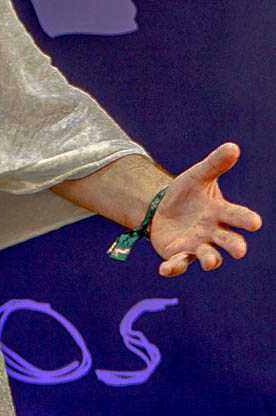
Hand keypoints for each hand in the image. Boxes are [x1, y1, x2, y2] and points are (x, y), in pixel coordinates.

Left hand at [149, 143, 261, 276]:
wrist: (162, 208)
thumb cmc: (187, 194)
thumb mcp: (197, 177)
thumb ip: (214, 164)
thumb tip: (233, 146)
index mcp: (221, 213)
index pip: (237, 216)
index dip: (246, 219)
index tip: (254, 222)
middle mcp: (214, 233)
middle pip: (229, 241)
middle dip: (234, 245)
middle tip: (240, 250)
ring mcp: (197, 245)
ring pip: (208, 256)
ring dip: (210, 259)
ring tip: (210, 262)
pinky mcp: (179, 254)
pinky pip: (178, 264)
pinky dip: (173, 268)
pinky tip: (164, 269)